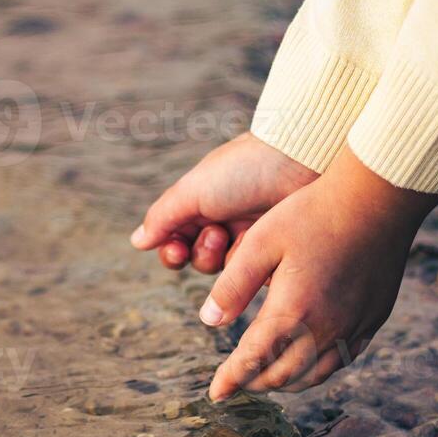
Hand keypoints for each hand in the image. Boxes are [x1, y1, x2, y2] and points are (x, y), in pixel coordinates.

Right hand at [130, 132, 317, 273]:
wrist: (299, 163)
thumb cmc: (245, 169)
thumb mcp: (194, 190)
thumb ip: (163, 217)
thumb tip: (138, 242)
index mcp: (203, 204)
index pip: (176, 240)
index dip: (172, 252)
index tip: (177, 252)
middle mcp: (226, 221)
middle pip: (199, 260)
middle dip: (202, 253)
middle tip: (215, 235)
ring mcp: (252, 236)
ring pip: (225, 271)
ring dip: (223, 257)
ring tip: (233, 234)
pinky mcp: (276, 250)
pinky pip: (255, 273)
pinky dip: (251, 261)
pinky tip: (259, 241)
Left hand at [199, 146, 437, 399]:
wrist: (379, 198)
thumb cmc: (314, 212)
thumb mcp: (261, 242)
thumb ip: (232, 285)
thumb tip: (208, 320)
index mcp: (291, 312)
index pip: (251, 361)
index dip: (230, 380)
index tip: (215, 393)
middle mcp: (324, 329)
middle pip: (282, 376)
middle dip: (255, 383)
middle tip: (237, 382)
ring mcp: (353, 327)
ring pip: (314, 376)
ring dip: (286, 382)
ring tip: (267, 378)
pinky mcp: (373, 319)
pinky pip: (343, 360)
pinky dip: (317, 370)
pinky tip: (308, 361)